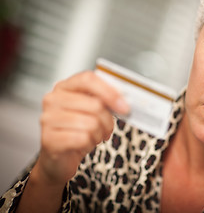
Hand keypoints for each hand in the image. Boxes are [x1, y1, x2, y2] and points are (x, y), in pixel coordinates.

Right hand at [34, 71, 128, 185]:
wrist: (59, 156)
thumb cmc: (77, 130)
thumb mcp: (92, 110)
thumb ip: (105, 100)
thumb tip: (123, 101)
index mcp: (65, 87)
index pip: (88, 79)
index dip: (109, 91)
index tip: (124, 105)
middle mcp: (53, 99)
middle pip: (95, 104)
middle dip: (108, 120)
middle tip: (106, 128)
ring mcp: (48, 119)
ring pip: (91, 123)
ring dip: (99, 133)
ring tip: (94, 136)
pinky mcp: (49, 139)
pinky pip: (83, 138)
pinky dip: (90, 143)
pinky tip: (84, 144)